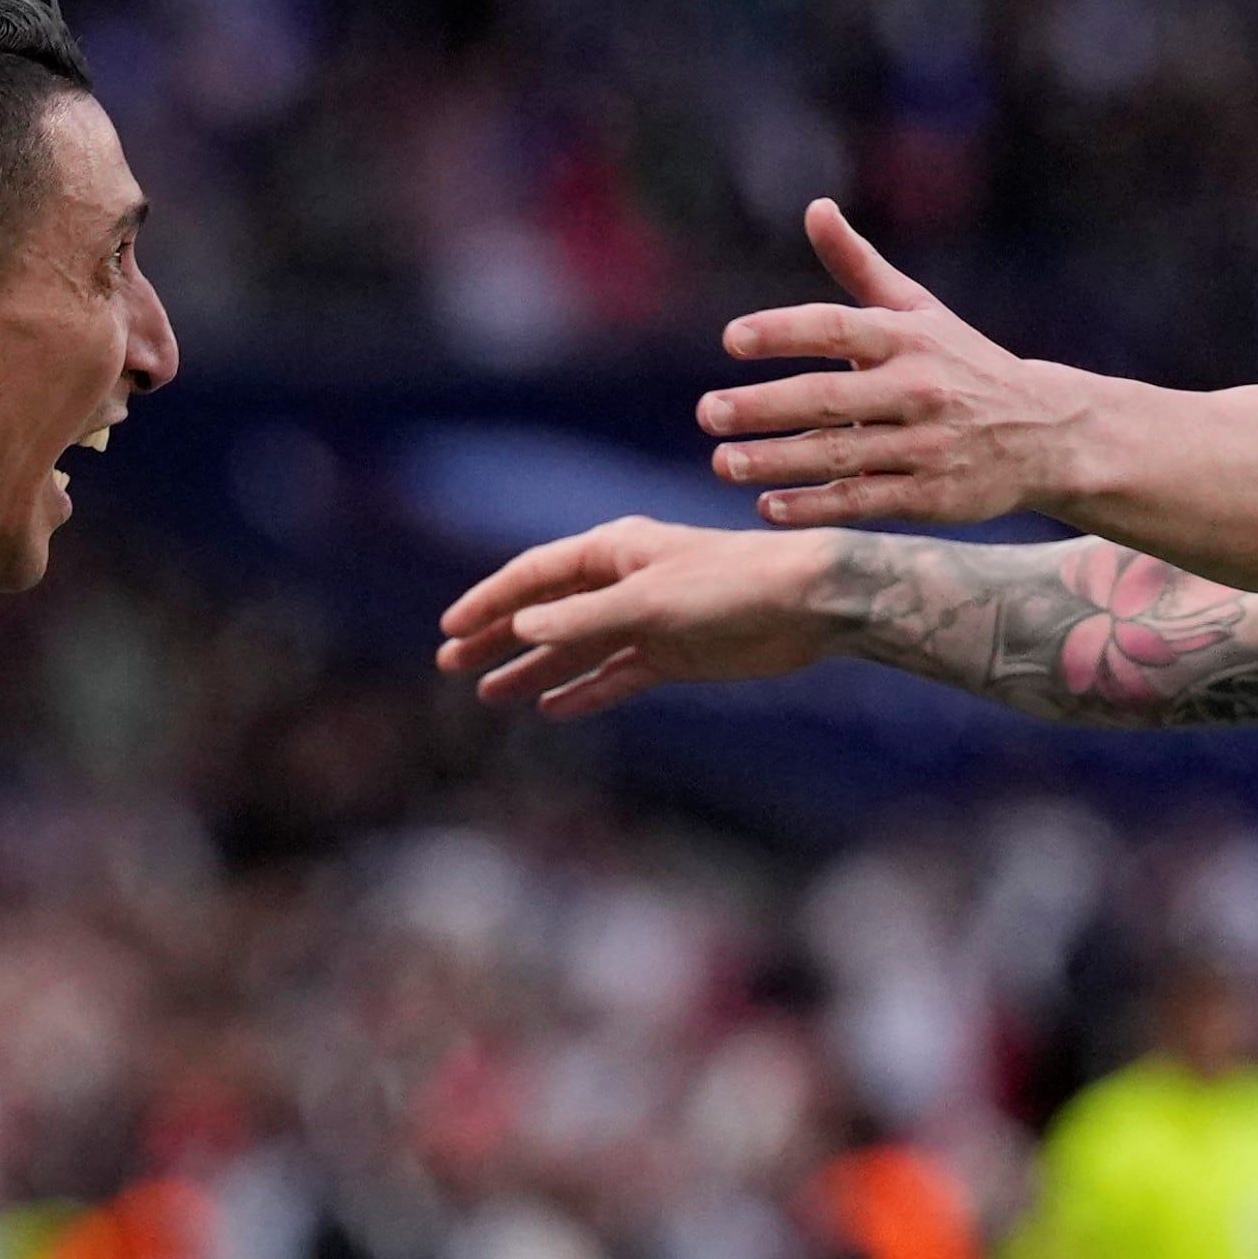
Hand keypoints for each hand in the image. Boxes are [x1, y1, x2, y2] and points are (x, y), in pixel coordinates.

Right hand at [437, 517, 843, 719]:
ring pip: (574, 647)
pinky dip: (583, 690)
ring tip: (489, 693)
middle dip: (498, 636)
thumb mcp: (649, 601)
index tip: (450, 629)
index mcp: (614, 551)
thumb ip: (584, 617)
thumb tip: (523, 625)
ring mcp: (646, 620)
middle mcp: (624, 582)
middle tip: (451, 664)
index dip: (489, 602)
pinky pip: (614, 674)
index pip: (533, 575)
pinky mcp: (672, 654)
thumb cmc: (731, 585)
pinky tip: (551, 707)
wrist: (808, 604)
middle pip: (546, 611)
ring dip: (533, 667)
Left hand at [697, 201, 1104, 527]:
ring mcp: (925, 446)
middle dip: (763, 406)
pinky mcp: (930, 497)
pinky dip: (814, 506)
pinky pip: (862, 501)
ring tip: (723, 463)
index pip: (837, 329)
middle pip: (828, 398)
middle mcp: (917, 390)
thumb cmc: (963, 365)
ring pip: (839, 455)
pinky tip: (767, 507)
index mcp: (909, 338)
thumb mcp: (919, 311)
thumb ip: (859, 266)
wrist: (1046, 434)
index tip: (732, 339)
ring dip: (776, 462)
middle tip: (707, 413)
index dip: (784, 331)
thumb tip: (816, 207)